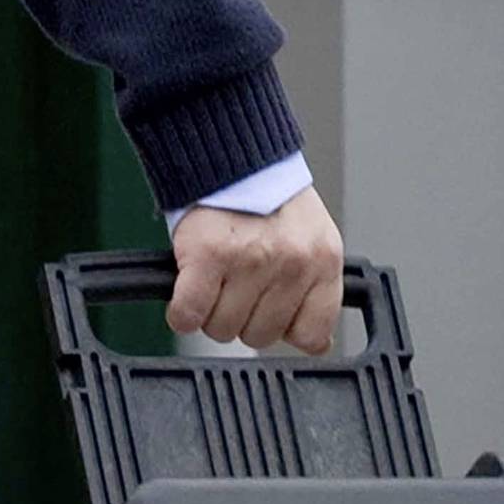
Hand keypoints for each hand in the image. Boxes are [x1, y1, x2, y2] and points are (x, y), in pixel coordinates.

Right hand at [167, 186, 345, 354]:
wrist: (232, 157)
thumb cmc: (269, 201)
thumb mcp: (312, 241)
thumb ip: (314, 292)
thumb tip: (318, 346)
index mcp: (323, 261)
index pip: (311, 335)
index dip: (284, 329)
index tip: (270, 310)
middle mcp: (292, 263)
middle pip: (260, 336)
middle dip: (241, 316)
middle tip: (235, 282)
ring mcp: (251, 261)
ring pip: (222, 328)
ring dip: (209, 311)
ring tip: (215, 277)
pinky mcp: (210, 257)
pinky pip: (189, 315)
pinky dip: (181, 310)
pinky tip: (188, 288)